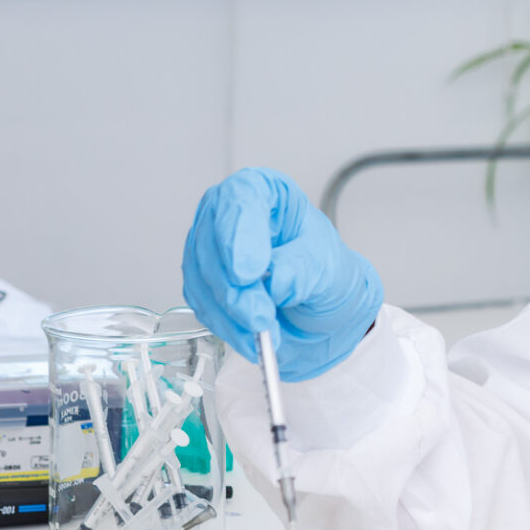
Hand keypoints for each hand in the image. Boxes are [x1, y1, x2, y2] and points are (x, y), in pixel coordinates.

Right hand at [182, 167, 383, 379]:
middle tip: (260, 316)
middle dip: (234, 287)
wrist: (319, 302)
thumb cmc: (323, 269)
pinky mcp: (202, 280)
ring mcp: (210, 246)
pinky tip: (252, 338)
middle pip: (213, 241)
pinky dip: (226, 326)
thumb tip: (274, 281)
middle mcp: (229, 212)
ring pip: (202, 276)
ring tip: (265, 332)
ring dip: (231, 312)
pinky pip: (202, 303)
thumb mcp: (327, 265)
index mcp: (265, 191)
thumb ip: (301, 269)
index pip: (241, 197)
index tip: (250, 272)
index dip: (239, 233)